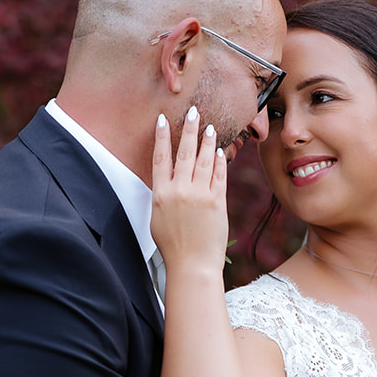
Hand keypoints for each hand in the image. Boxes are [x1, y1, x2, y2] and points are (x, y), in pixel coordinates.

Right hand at [149, 106, 227, 276]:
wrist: (192, 265)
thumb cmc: (173, 246)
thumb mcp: (157, 219)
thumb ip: (162, 196)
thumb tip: (166, 182)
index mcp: (161, 194)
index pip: (160, 158)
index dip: (161, 137)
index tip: (162, 120)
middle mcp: (179, 190)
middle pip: (183, 152)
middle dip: (188, 129)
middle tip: (192, 112)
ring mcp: (199, 195)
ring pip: (202, 160)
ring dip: (206, 141)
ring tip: (209, 127)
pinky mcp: (217, 202)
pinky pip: (218, 176)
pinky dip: (219, 162)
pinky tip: (219, 151)